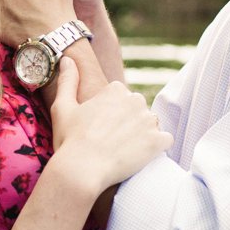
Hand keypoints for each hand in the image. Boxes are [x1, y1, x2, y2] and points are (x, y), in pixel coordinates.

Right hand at [45, 56, 168, 191]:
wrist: (81, 170)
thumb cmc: (70, 140)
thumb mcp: (63, 107)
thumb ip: (68, 81)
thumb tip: (67, 59)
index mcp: (115, 90)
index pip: (121, 97)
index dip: (111, 113)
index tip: (100, 127)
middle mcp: (135, 100)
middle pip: (137, 109)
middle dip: (129, 121)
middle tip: (112, 140)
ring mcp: (148, 121)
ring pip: (151, 124)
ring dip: (143, 134)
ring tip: (126, 150)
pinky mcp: (158, 141)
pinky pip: (166, 140)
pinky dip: (157, 147)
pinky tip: (142, 155)